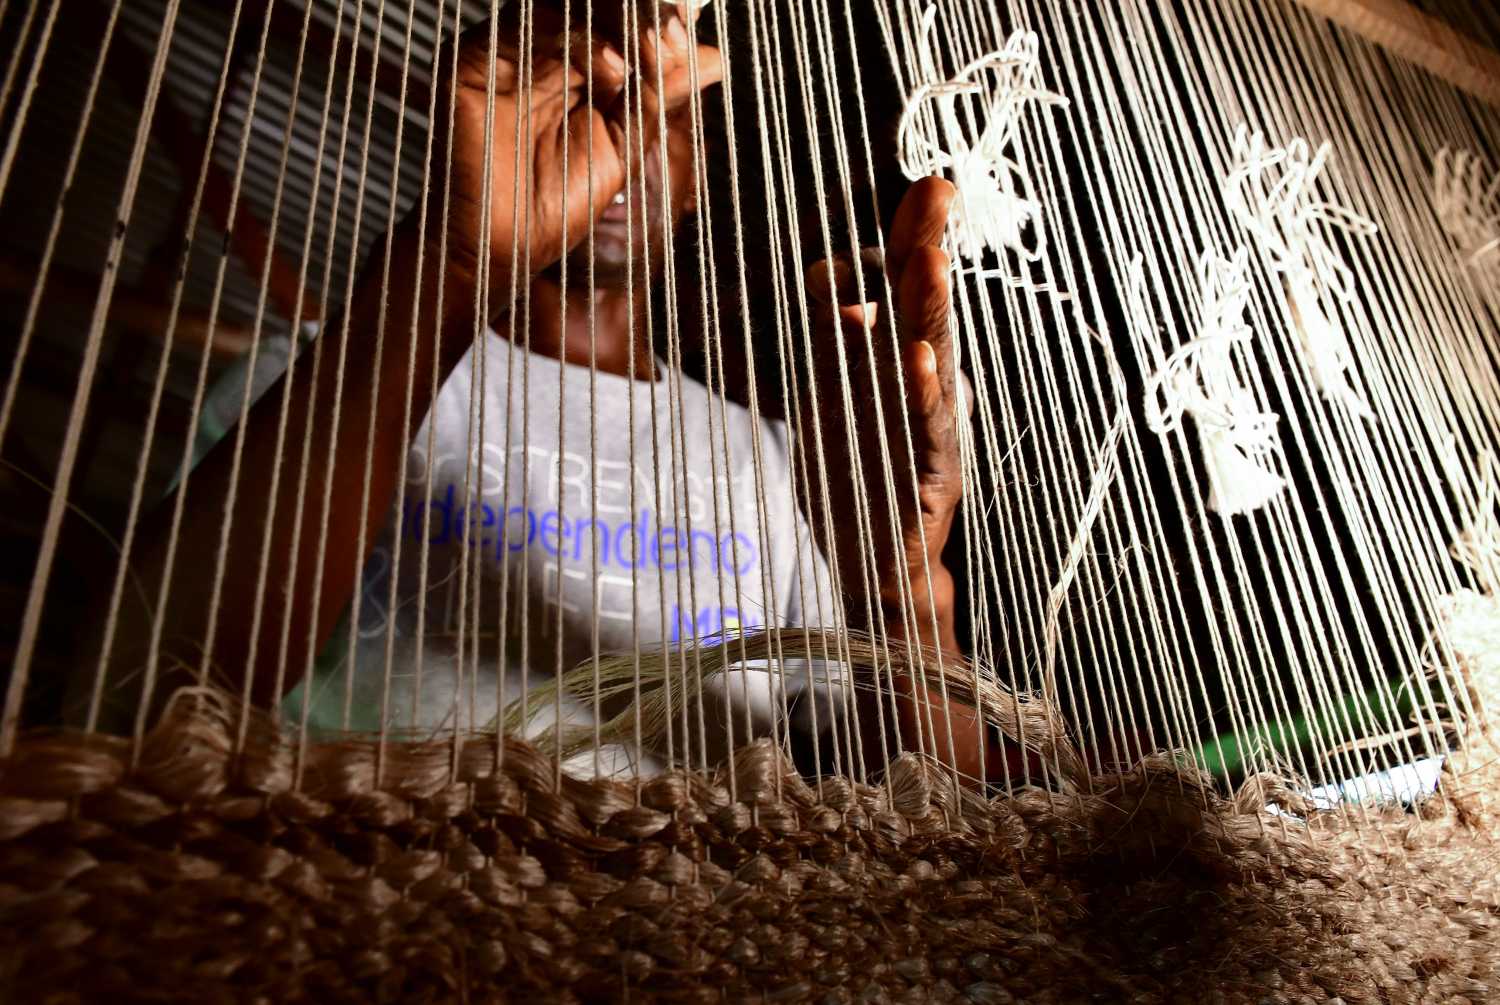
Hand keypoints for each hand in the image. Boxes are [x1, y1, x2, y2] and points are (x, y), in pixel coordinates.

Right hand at [432, 3, 722, 303]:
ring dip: (617, 19)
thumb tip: (715, 58)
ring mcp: (504, 50)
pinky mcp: (471, 61)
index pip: (618, 16)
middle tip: (676, 27)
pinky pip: (525, 28)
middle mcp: (537, 47)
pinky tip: (613, 68)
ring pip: (564, 6)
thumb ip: (659, 95)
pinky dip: (577, 39)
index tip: (689, 27)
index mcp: (572, 62)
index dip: (656, 16)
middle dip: (642, 11)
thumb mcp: (625, 146)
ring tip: (652, 46)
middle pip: (593, 3)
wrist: (500, 250)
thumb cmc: (555, 206)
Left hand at [803, 177, 966, 644]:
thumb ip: (842, 351)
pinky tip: (921, 363)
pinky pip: (925, 430)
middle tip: (937, 189)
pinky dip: (924, 397)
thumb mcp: (841, 402)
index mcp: (896, 363)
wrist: (881, 567)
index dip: (904, 241)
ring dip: (928, 309)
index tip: (920, 190)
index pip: (899, 290)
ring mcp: (925, 430)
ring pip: (931, 360)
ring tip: (930, 260)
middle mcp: (919, 388)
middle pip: (922, 307)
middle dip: (926, 247)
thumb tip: (842, 296)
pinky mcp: (925, 475)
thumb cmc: (865, 478)